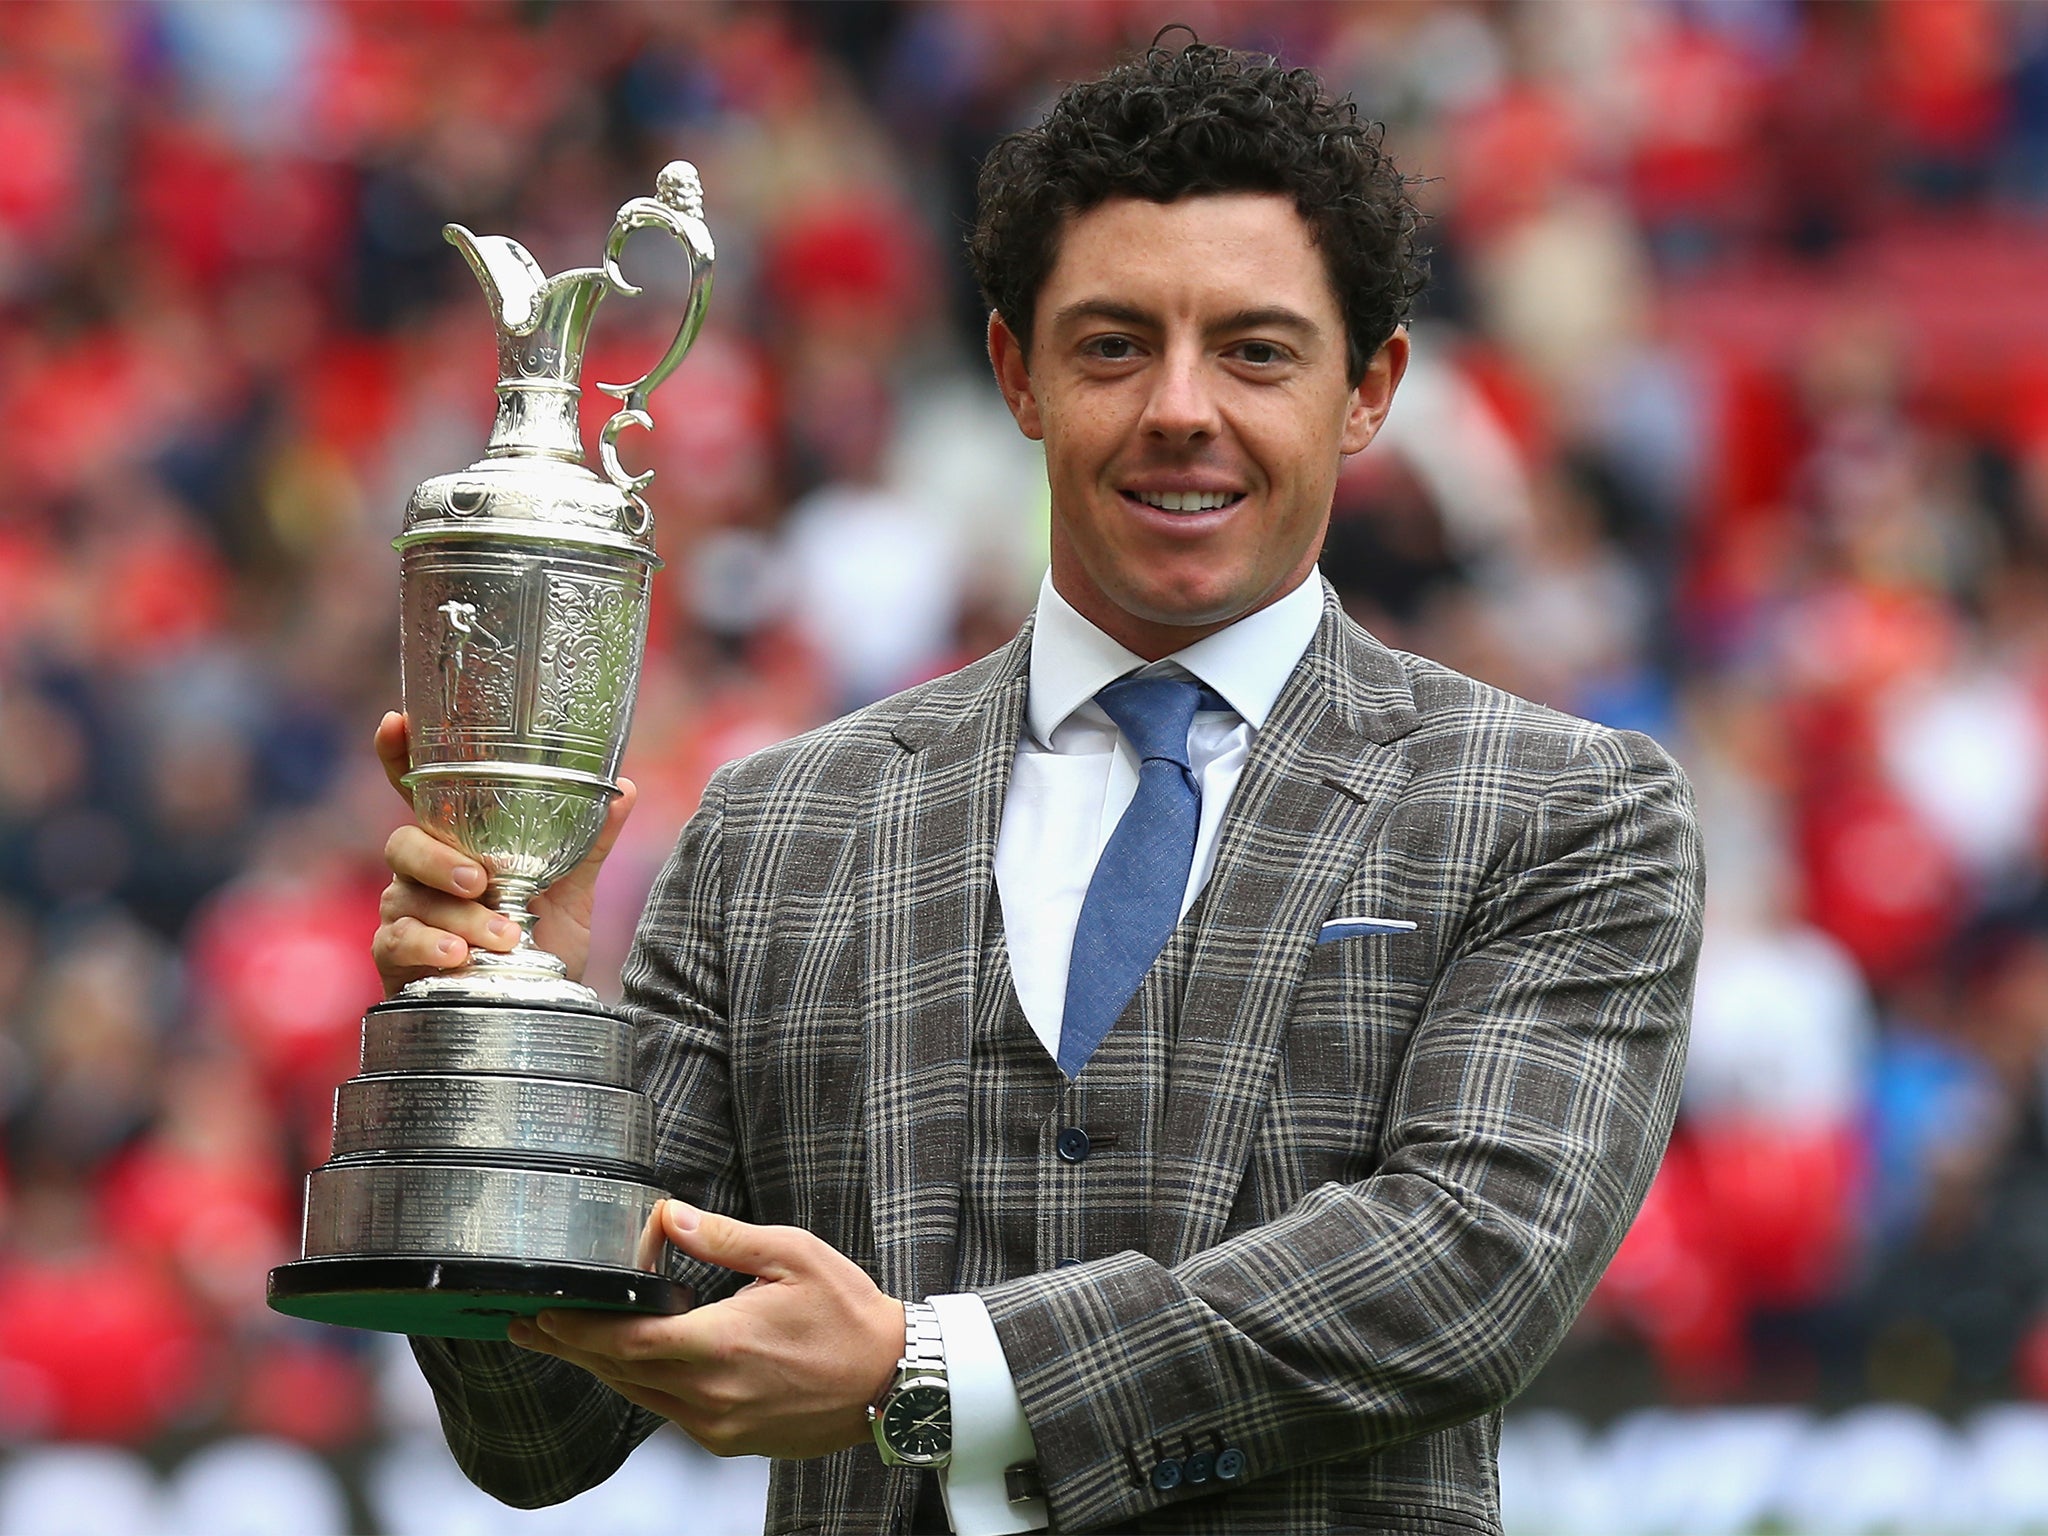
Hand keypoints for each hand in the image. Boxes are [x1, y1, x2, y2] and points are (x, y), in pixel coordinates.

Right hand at [370, 710, 637, 996]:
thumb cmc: (541, 940)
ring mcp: (404, 911)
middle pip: (405, 843)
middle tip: (481, 879)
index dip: (399, 755)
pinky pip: (397, 942)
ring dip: (458, 916)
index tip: (394, 721)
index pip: (419, 792)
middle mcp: (421, 871)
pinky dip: (428, 946)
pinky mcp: (396, 956)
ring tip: (503, 935)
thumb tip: (626, 789)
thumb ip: (588, 842)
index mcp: (457, 842)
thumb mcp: (571, 891)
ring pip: (409, 897)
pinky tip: (456, 955)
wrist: (535, 1011)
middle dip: (439, 859)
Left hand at [509, 1201, 904, 1459]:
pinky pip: (667, 1412)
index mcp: (723, 1344)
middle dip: (571, 1347)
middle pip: (619, 1372)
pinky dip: (640, 1384)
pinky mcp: (728, 1440)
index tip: (540, 1313)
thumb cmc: (849, 1313)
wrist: (893, 1382)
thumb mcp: (793, 1255)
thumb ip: (724, 1238)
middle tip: (529, 1326)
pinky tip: (628, 1364)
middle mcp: (712, 1393)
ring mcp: (718, 1423)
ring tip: (566, 1342)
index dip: (576, 1330)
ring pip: (639, 1396)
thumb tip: (669, 1216)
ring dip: (600, 1367)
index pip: (627, 1342)